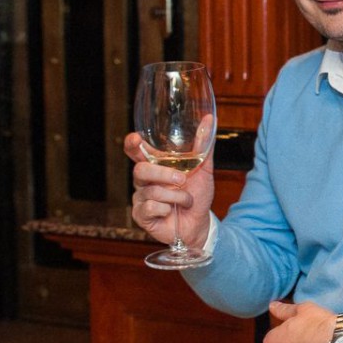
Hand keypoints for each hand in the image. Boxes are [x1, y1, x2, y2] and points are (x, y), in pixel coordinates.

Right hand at [125, 132, 214, 248]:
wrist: (201, 223)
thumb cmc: (198, 194)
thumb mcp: (204, 168)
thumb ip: (204, 145)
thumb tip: (210, 119)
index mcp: (155, 165)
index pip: (135, 151)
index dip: (132, 144)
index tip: (137, 139)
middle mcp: (144, 180)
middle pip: (140, 169)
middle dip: (163, 174)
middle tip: (182, 180)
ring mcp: (140, 197)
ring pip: (151, 191)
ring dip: (176, 196)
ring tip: (186, 201)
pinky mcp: (141, 215)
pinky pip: (150, 207)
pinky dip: (167, 209)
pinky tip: (171, 212)